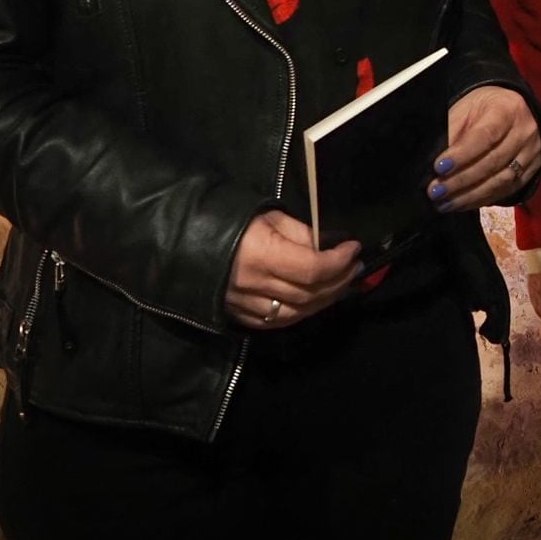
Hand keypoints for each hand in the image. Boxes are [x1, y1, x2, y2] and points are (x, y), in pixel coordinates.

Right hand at [223, 210, 361, 329]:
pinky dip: (301, 312)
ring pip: (296, 313)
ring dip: (324, 300)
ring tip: (340, 283)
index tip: (353, 248)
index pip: (312, 269)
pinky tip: (314, 300)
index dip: (339, 261)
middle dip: (339, 281)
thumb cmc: (231, 221)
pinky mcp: (237, 316)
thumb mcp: (270, 217)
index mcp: (261, 255)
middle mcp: (253, 286)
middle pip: (308, 294)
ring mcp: (244, 305)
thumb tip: (328, 248)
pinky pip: (276, 322)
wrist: (186, 241)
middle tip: (354, 267)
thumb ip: (302, 234)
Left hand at [427, 86, 540, 211]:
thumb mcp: (465, 109)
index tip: (438, 168)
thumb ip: (451, 133)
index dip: (462, 154)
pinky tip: (461, 204)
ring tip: (445, 204)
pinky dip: (481, 200)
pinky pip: (507, 191)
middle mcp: (525, 132)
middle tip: (435, 191)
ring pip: (501, 181)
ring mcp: (532, 154)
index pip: (485, 136)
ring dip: (470, 196)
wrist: (513, 108)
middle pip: (493, 162)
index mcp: (507, 109)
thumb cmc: (483, 108)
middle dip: (461, 180)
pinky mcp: (532, 171)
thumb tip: (434, 165)